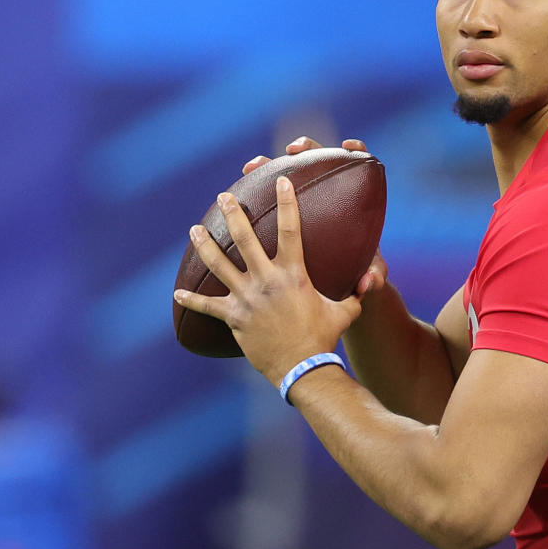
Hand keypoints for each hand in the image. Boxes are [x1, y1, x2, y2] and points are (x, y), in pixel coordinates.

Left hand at [173, 179, 362, 386]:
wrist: (303, 367)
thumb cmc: (325, 337)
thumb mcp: (345, 312)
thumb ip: (356, 293)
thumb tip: (370, 280)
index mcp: (293, 274)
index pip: (290, 230)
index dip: (287, 203)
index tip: (281, 181)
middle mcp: (267, 281)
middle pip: (244, 239)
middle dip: (233, 214)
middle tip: (224, 196)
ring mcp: (247, 298)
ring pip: (219, 265)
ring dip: (205, 245)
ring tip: (194, 229)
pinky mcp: (234, 318)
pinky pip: (208, 307)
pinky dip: (191, 300)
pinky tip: (177, 295)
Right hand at [242, 137, 389, 299]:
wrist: (343, 282)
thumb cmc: (361, 274)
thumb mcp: (371, 277)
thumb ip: (374, 278)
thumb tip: (368, 282)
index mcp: (354, 202)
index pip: (358, 164)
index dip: (356, 149)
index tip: (348, 146)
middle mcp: (328, 193)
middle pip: (317, 158)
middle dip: (304, 148)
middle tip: (291, 151)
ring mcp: (304, 199)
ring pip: (284, 172)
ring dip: (267, 165)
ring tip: (251, 167)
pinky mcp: (284, 211)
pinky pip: (265, 195)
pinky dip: (252, 192)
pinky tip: (237, 195)